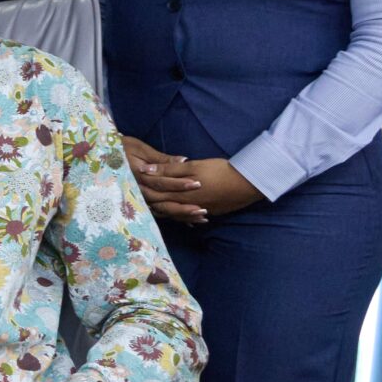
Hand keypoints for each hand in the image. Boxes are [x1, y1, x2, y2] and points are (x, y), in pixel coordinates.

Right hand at [120, 134, 206, 226]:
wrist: (101, 156)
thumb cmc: (121, 148)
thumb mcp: (139, 149)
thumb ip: (161, 158)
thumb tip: (184, 161)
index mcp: (137, 175)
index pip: (161, 182)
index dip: (179, 183)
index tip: (197, 184)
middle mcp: (136, 190)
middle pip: (162, 201)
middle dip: (183, 205)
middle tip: (203, 208)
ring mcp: (137, 198)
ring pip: (160, 210)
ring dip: (180, 215)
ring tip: (200, 218)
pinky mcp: (139, 202)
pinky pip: (156, 212)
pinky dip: (172, 217)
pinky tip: (187, 222)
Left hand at [143, 154, 262, 219]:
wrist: (249, 183)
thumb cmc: (220, 171)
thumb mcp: (193, 166)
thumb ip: (169, 169)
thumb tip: (146, 170)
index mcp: (180, 194)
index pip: (155, 195)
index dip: (142, 190)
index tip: (133, 184)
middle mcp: (187, 206)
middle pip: (163, 206)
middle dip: (150, 201)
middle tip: (138, 195)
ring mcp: (200, 210)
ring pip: (176, 213)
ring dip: (165, 209)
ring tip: (154, 205)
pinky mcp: (211, 211)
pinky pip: (190, 215)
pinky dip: (182, 214)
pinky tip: (180, 212)